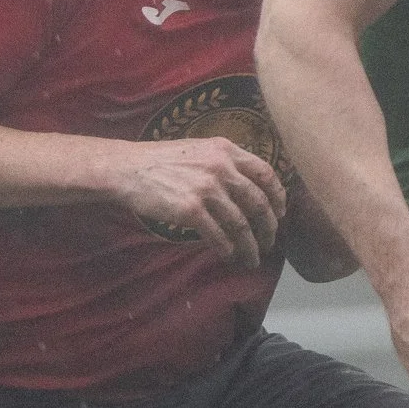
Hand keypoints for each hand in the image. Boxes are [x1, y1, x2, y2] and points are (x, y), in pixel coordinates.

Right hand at [109, 138, 287, 268]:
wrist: (127, 168)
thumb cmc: (160, 160)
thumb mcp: (198, 149)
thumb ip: (224, 161)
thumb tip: (248, 187)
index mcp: (225, 149)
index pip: (266, 173)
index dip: (278, 196)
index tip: (280, 213)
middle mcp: (220, 167)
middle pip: (258, 203)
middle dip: (268, 227)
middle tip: (269, 242)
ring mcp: (206, 189)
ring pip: (241, 224)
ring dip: (249, 246)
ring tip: (252, 258)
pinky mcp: (190, 210)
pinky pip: (218, 235)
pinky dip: (227, 249)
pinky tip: (228, 256)